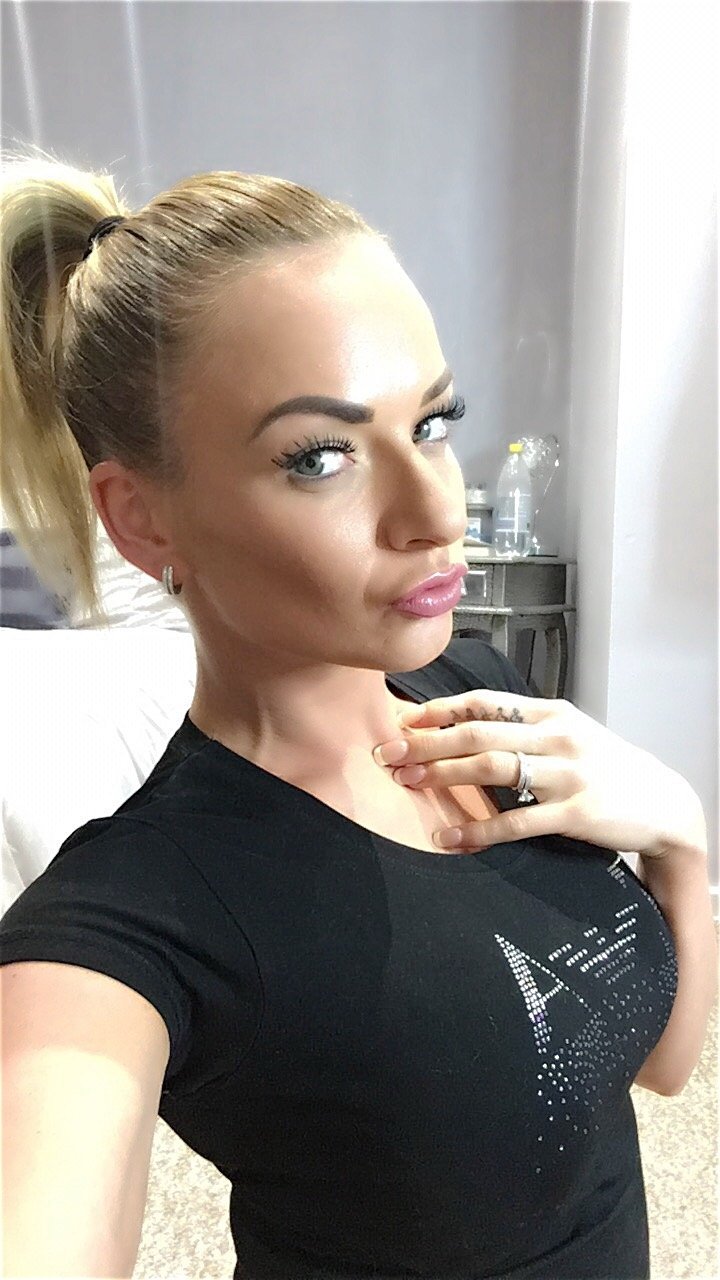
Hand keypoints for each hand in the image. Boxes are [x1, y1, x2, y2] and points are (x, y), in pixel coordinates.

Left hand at [373, 691, 705, 858]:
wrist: (665, 805)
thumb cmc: (608, 769)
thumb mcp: (570, 735)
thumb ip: (525, 729)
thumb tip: (467, 727)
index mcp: (551, 713)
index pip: (485, 702)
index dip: (439, 709)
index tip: (403, 719)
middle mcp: (557, 736)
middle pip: (478, 732)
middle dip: (427, 743)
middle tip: (389, 755)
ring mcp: (567, 774)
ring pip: (491, 768)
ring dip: (442, 776)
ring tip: (407, 785)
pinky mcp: (576, 813)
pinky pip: (516, 821)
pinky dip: (478, 831)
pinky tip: (449, 840)